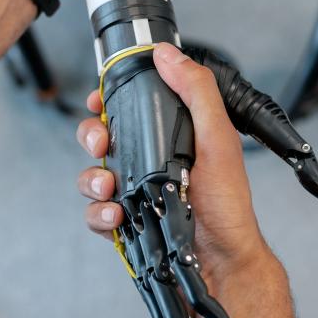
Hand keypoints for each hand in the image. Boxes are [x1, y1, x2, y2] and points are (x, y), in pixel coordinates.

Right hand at [75, 43, 271, 286]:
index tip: (98, 100)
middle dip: (91, 137)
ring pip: (92, 175)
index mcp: (170, 135)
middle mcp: (149, 160)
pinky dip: (99, 213)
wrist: (222, 263)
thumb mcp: (217, 138)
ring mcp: (135, 192)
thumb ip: (196, 92)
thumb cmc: (226, 204)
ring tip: (110, 189)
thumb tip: (167, 54)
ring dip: (92, 179)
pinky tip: (117, 216)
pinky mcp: (125, 223)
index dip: (107, 100)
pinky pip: (95, 212)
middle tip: (101, 145)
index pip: (129, 107)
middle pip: (101, 137)